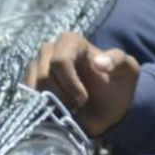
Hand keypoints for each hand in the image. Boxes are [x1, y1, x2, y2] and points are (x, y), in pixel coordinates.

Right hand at [24, 31, 140, 136]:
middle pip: (44, 76)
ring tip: (69, 109)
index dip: (69, 83)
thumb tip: (98, 62)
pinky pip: (26, 98)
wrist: (108, 110)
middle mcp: (50, 51)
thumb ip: (118, 61)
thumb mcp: (128, 71)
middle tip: (78, 106)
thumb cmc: (118, 87)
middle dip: (61, 96)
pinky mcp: (30, 86)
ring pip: (33, 88)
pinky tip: (56, 112)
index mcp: (72, 42)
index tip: (83, 99)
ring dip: (52, 104)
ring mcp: (37, 69)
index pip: (60, 60)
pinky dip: (41, 109)